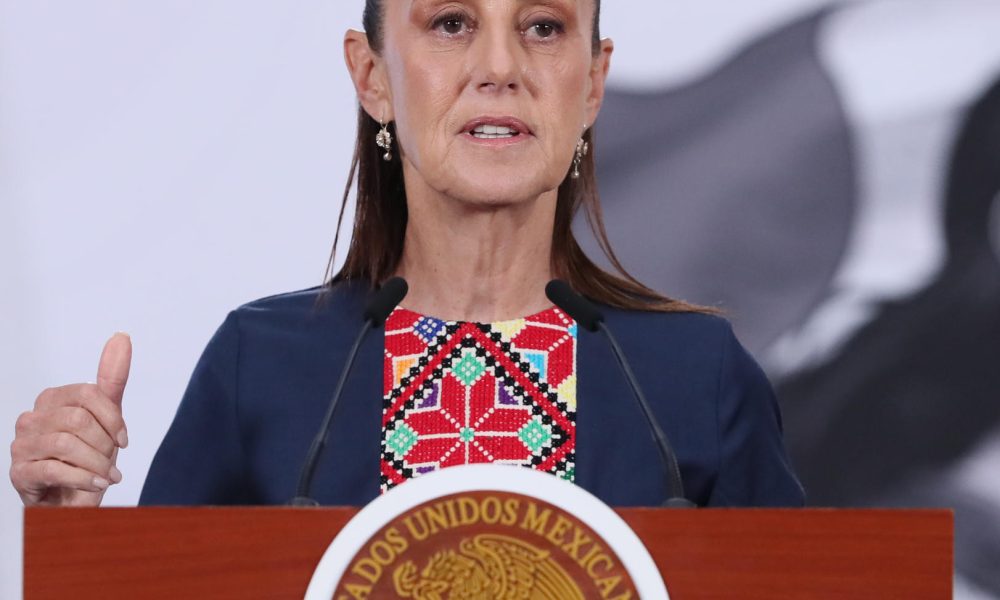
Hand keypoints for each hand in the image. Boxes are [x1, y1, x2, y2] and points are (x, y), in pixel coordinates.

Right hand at [10, 333, 131, 505]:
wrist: (73, 499)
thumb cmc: (88, 457)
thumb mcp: (106, 418)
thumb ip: (112, 380)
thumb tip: (122, 337)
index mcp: (51, 399)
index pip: (87, 393)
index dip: (112, 418)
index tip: (123, 440)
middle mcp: (31, 418)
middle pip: (78, 420)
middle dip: (104, 445)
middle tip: (111, 462)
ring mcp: (21, 445)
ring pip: (67, 444)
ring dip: (96, 464)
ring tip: (105, 476)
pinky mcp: (18, 472)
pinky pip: (54, 469)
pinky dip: (83, 478)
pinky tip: (96, 484)